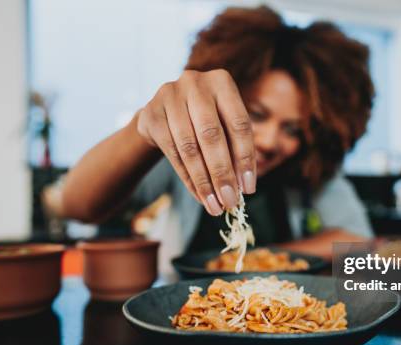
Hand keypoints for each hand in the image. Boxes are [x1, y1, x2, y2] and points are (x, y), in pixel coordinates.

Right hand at [137, 69, 255, 215]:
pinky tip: (199, 195)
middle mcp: (194, 82)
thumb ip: (236, 150)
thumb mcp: (225, 126)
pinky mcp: (150, 113)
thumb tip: (243, 188)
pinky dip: (187, 178)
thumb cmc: (205, 121)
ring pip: (189, 147)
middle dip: (223, 174)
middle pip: (212, 135)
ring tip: (215, 205)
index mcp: (222, 82)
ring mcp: (169, 95)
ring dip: (204, 182)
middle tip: (230, 202)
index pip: (239, 124)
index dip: (245, 159)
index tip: (249, 189)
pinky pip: (172, 152)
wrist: (165, 112)